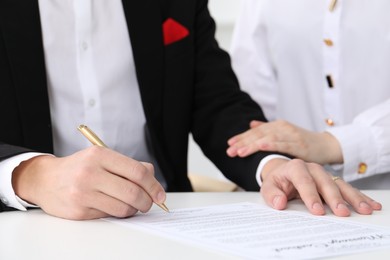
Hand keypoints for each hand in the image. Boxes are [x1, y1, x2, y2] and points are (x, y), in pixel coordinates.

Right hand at [11, 146, 165, 219]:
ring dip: (132, 209)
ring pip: (123, 208)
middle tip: (148, 204)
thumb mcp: (102, 157)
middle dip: (146, 201)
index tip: (160, 195)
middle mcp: (90, 172)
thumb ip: (129, 166)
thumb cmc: (80, 168)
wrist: (46, 180)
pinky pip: (109, 215)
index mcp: (100, 155)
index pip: (137, 171)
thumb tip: (152, 178)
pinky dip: (116, 213)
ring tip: (130, 205)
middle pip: (133, 192)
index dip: (153, 185)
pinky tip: (111, 206)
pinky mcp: (79, 210)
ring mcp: (83, 192)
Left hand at [227, 120, 342, 164]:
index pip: (255, 131)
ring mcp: (291, 135)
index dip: (242, 137)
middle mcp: (282, 127)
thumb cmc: (304, 142)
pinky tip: (260, 146)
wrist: (327, 146)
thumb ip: (268, 130)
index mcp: (277, 126)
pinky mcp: (299, 144)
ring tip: (240, 152)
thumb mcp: (284, 134)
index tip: (229, 143)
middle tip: (229, 150)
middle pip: (258, 134)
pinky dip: (271, 144)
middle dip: (243, 142)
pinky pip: (283, 144)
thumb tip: (251, 124)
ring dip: (252, 145)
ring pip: (267, 138)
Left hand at [261, 158, 381, 216]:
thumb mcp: (268, 187)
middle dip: (334, 198)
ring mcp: (325, 174)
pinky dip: (359, 197)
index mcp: (295, 167)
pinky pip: (348, 189)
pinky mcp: (333, 181)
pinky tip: (370, 205)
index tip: (316, 211)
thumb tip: (279, 203)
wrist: (284, 173)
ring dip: (352, 198)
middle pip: (325, 182)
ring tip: (363, 210)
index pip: (303, 180)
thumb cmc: (277, 182)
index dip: (310, 195)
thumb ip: (272, 194)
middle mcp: (312, 168)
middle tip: (341, 213)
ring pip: (340, 185)